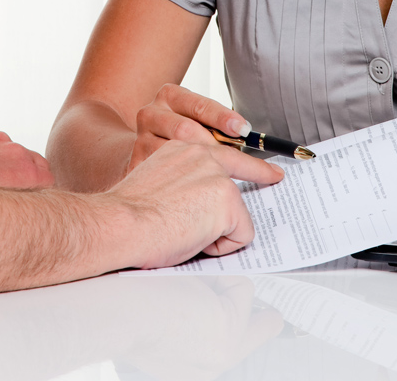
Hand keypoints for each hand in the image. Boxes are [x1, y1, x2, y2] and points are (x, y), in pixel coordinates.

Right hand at [108, 136, 281, 266]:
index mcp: (179, 148)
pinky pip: (240, 234)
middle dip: (262, 173)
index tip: (263, 164)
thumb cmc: (128, 216)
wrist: (120, 223)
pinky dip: (220, 247)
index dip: (244, 160)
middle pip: (241, 162)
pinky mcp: (226, 196)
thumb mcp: (157, 185)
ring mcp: (215, 173)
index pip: (218, 149)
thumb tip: (202, 204)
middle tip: (276, 176)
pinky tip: (193, 241)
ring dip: (218, 230)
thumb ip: (183, 182)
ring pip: (236, 210)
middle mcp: (199, 152)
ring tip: (187, 233)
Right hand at [129, 83, 274, 184]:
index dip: (222, 118)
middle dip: (214, 148)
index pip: (199, 106)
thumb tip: (245, 136)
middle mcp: (151, 114)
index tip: (243, 130)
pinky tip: (196, 197)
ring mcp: (140, 141)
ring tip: (219, 185)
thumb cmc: (180, 140)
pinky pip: (163, 178)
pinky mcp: (135, 166)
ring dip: (199, 172)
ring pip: (174, 156)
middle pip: (186, 130)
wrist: (142, 156)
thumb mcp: (195, 122)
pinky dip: (183, 189)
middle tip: (237, 164)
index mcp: (170, 96)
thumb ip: (213, 126)